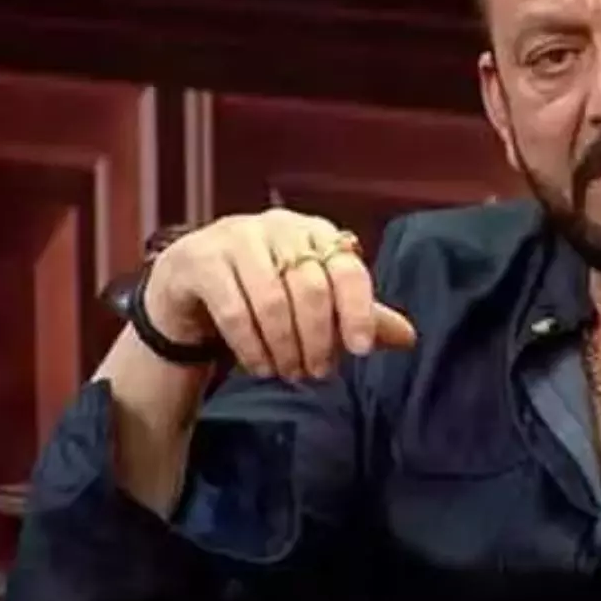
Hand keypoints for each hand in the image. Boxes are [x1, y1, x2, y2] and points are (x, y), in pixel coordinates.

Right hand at [143, 209, 416, 379]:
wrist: (190, 284)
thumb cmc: (264, 289)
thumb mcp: (315, 301)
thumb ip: (358, 315)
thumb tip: (410, 337)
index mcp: (315, 232)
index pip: (347, 268)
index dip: (358, 310)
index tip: (362, 350)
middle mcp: (279, 227)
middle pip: (310, 288)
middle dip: (318, 339)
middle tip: (318, 373)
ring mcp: (236, 238)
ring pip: (272, 300)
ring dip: (284, 347)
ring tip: (289, 373)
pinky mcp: (200, 260)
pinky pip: (234, 310)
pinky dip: (252, 346)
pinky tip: (261, 366)